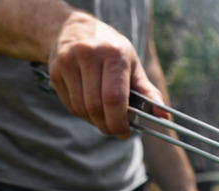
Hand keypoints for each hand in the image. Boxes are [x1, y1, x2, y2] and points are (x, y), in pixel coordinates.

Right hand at [47, 11, 163, 139]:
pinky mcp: (54, 71)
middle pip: (96, 107)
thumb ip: (148, 92)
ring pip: (81, 108)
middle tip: (115, 131)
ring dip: (94, 122)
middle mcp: (88, 55)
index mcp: (114, 54)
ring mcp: (67, 62)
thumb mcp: (133, 65)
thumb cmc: (111, 51)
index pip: (114, 98)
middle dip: (107, 126)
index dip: (119, 122)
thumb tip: (164, 116)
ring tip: (104, 120)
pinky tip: (91, 108)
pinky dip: (82, 114)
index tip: (125, 133)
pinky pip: (69, 104)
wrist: (75, 29)